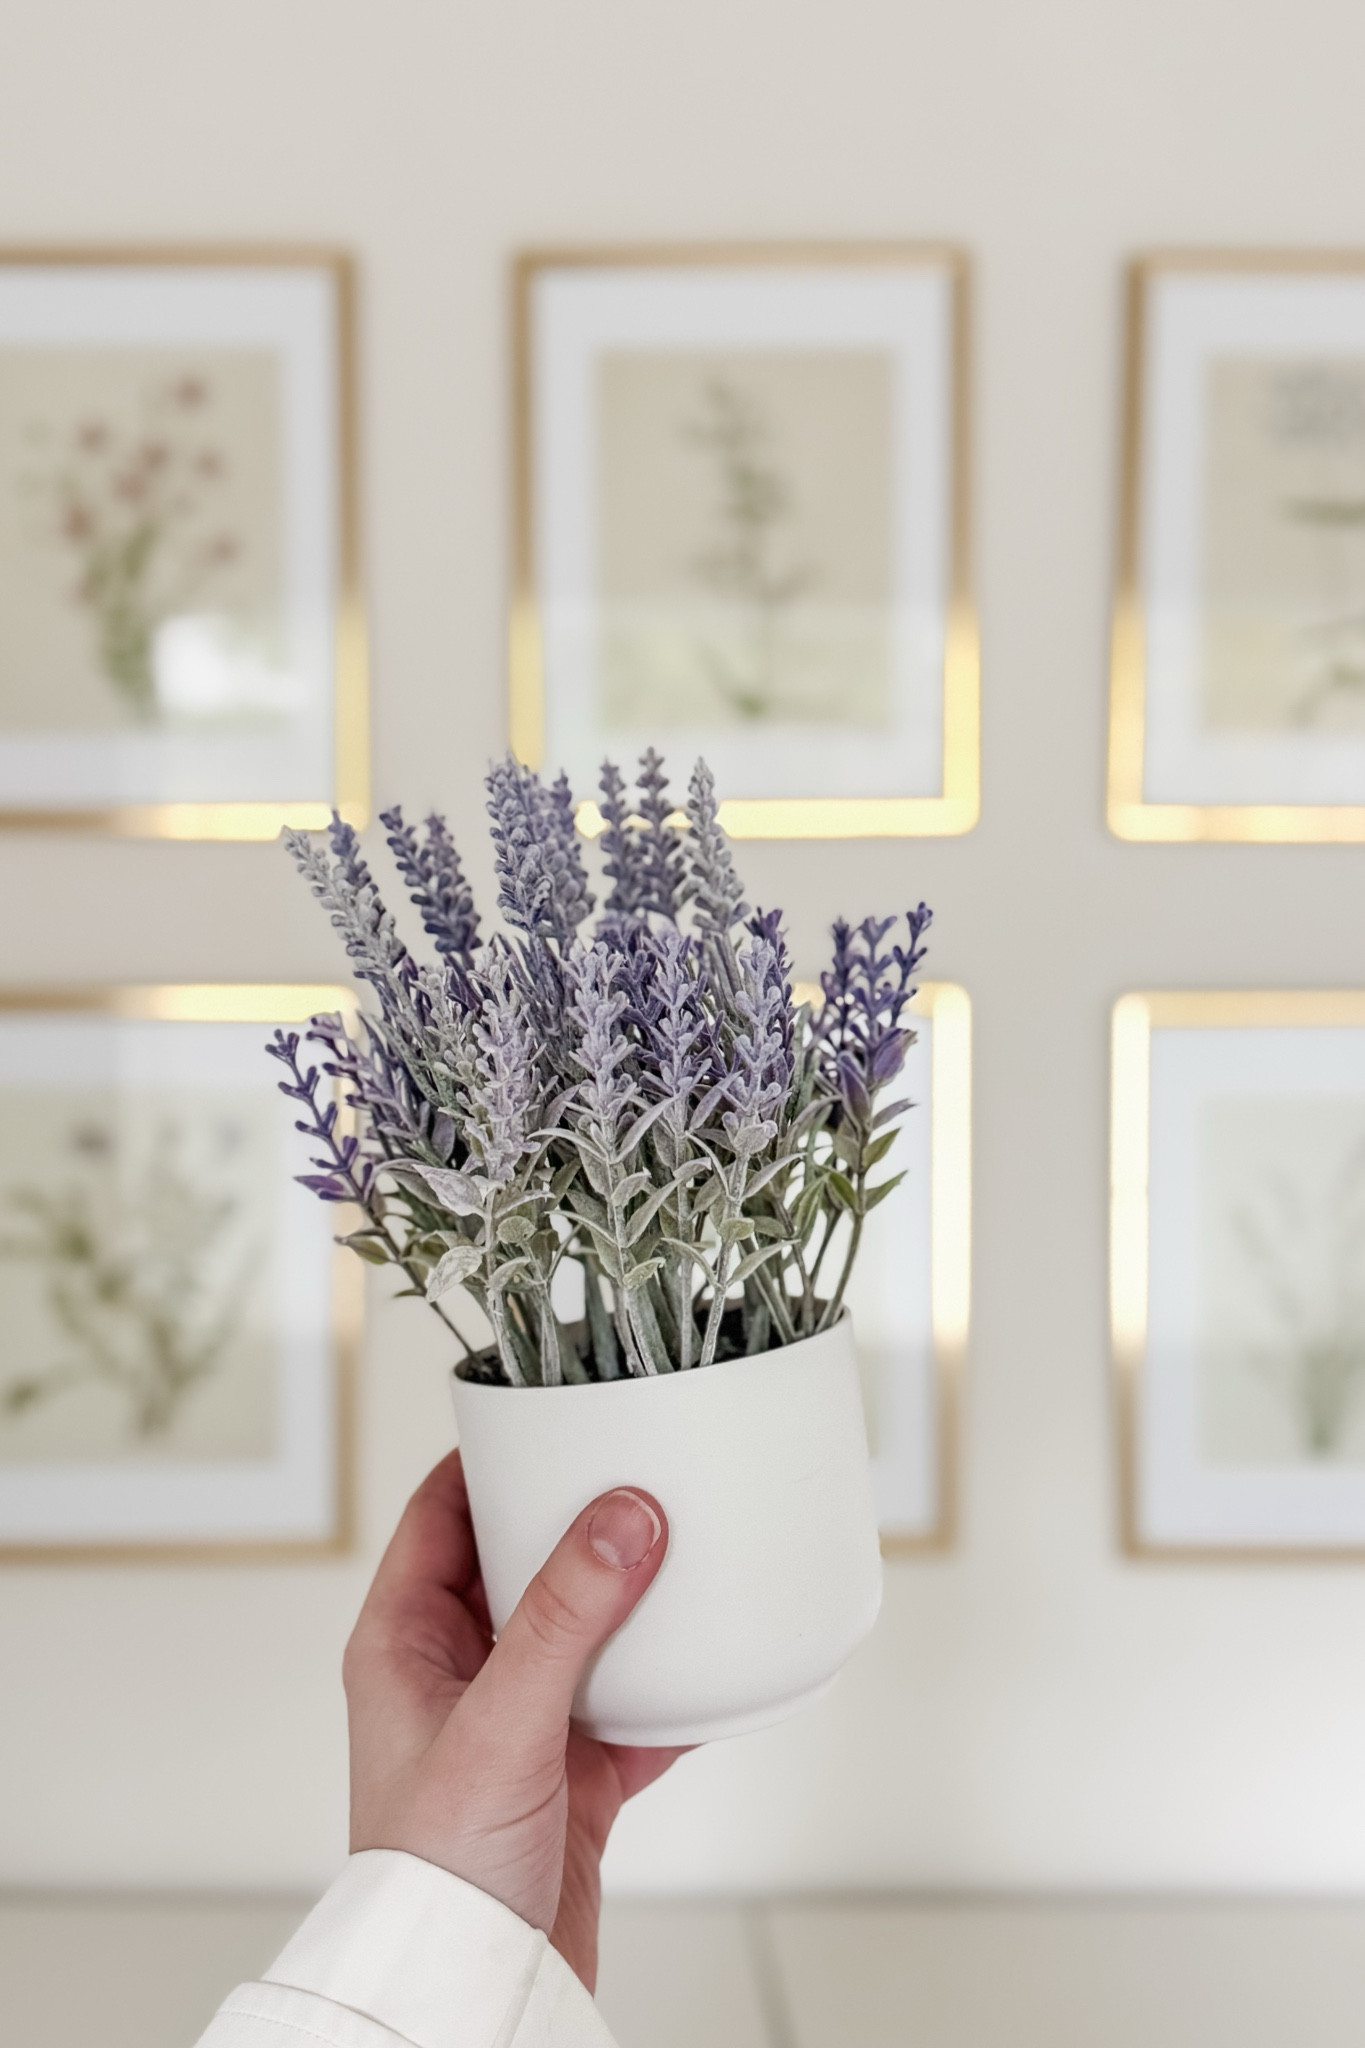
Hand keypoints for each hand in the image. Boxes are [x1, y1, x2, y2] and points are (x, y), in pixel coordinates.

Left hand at [344, 1448, 683, 1990]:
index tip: (553, 1410)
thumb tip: (623, 1516)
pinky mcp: (572, 1774)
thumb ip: (566, 1617)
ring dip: (636, 1596)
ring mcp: (519, 1721)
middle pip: (523, 1560)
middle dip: (581, 1516)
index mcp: (405, 1641)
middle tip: (640, 1468)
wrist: (475, 1996)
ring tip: (689, 1543)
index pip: (442, 1512)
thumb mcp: (501, 1724)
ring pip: (585, 1627)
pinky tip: (717, 1660)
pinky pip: (633, 1705)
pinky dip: (676, 1687)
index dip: (491, 1456)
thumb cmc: (437, 1874)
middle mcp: (458, 1671)